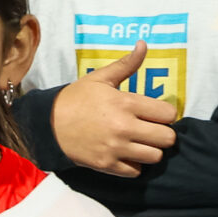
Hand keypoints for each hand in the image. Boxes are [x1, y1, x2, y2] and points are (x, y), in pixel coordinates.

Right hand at [53, 42, 177, 175]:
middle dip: (163, 133)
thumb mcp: (102, 78)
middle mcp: (124, 127)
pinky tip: (127, 154)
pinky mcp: (107, 166)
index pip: (168, 114)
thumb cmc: (77, 98)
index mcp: (126, 103)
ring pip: (155, 157)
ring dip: (152, 150)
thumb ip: (127, 64)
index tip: (156, 113)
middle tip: (152, 129)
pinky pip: (136, 172)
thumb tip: (143, 44)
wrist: (49, 123)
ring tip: (141, 142)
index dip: (166, 113)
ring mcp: (116, 149)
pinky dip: (135, 164)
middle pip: (167, 138)